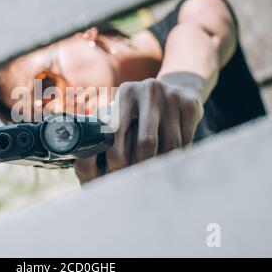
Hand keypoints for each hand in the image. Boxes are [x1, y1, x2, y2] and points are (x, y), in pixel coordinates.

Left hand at [74, 72, 204, 183]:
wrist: (177, 90)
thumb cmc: (140, 113)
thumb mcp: (121, 115)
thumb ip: (104, 135)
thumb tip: (82, 167)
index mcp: (124, 93)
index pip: (116, 132)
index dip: (116, 159)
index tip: (116, 174)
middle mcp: (147, 90)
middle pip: (146, 142)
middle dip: (141, 167)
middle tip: (136, 182)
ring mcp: (171, 95)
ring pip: (169, 145)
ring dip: (162, 165)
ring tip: (153, 176)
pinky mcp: (190, 104)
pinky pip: (186, 141)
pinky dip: (178, 157)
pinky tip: (171, 162)